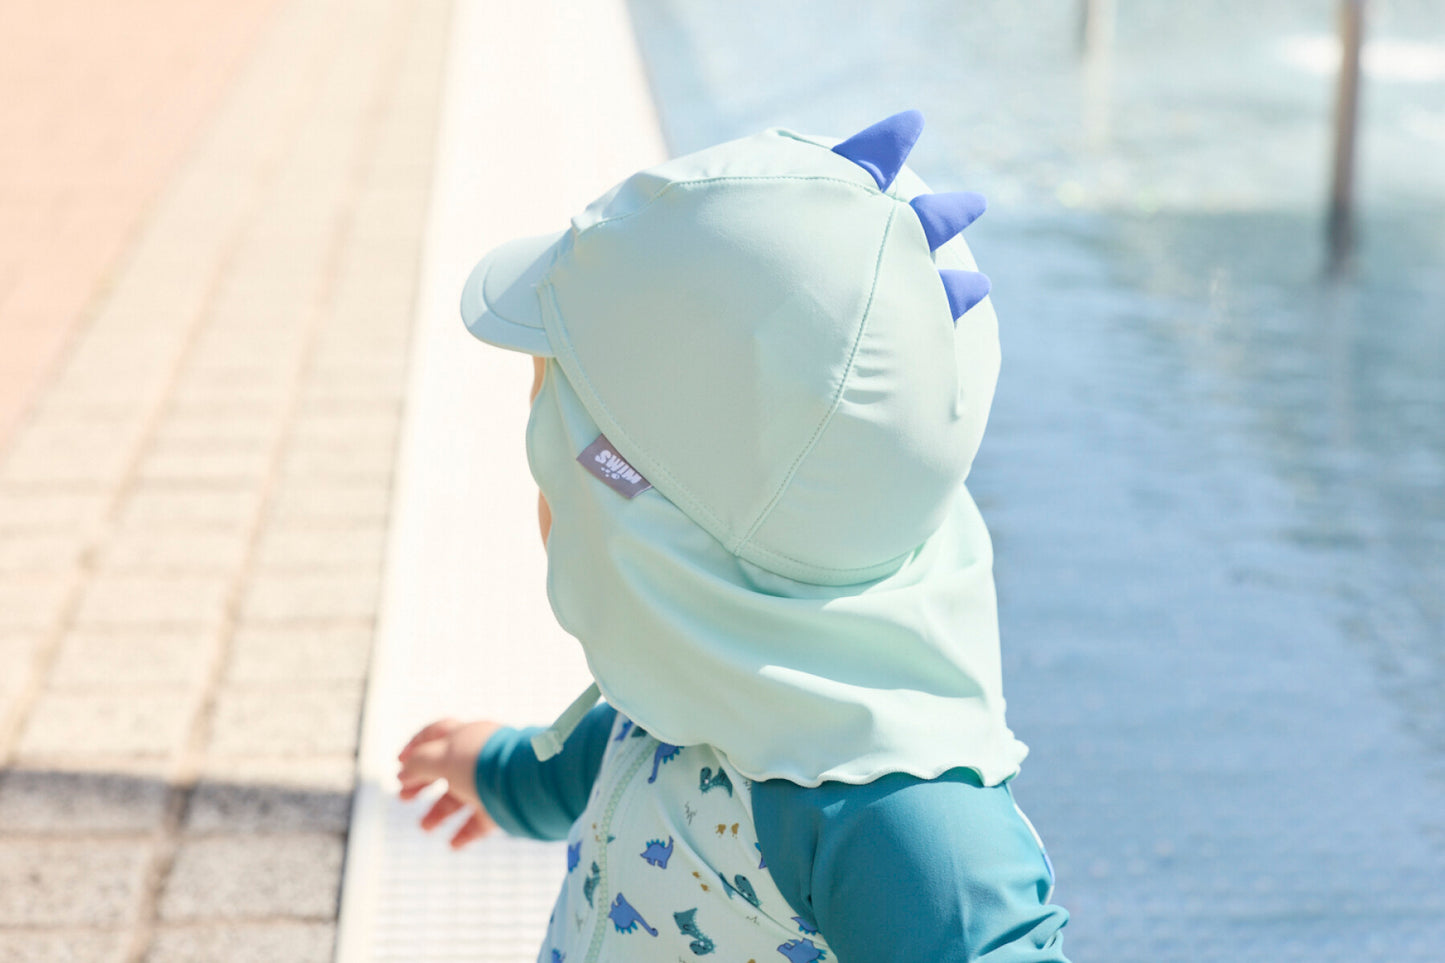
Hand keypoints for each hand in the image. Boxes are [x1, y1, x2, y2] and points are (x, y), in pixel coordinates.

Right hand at [397, 718, 502, 848]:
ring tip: (424, 828)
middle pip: (445, 769)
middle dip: (422, 783)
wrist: (524, 780)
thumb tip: (403, 770)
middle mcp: (479, 757)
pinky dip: (465, 832)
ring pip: (461, 796)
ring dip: (440, 812)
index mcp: (466, 736)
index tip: (398, 763)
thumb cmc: (480, 762)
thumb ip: (418, 763)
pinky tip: (452, 845)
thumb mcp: (440, 758)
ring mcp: (492, 781)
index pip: (437, 735)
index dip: (415, 747)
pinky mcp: (504, 805)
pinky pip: (481, 820)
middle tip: (403, 798)